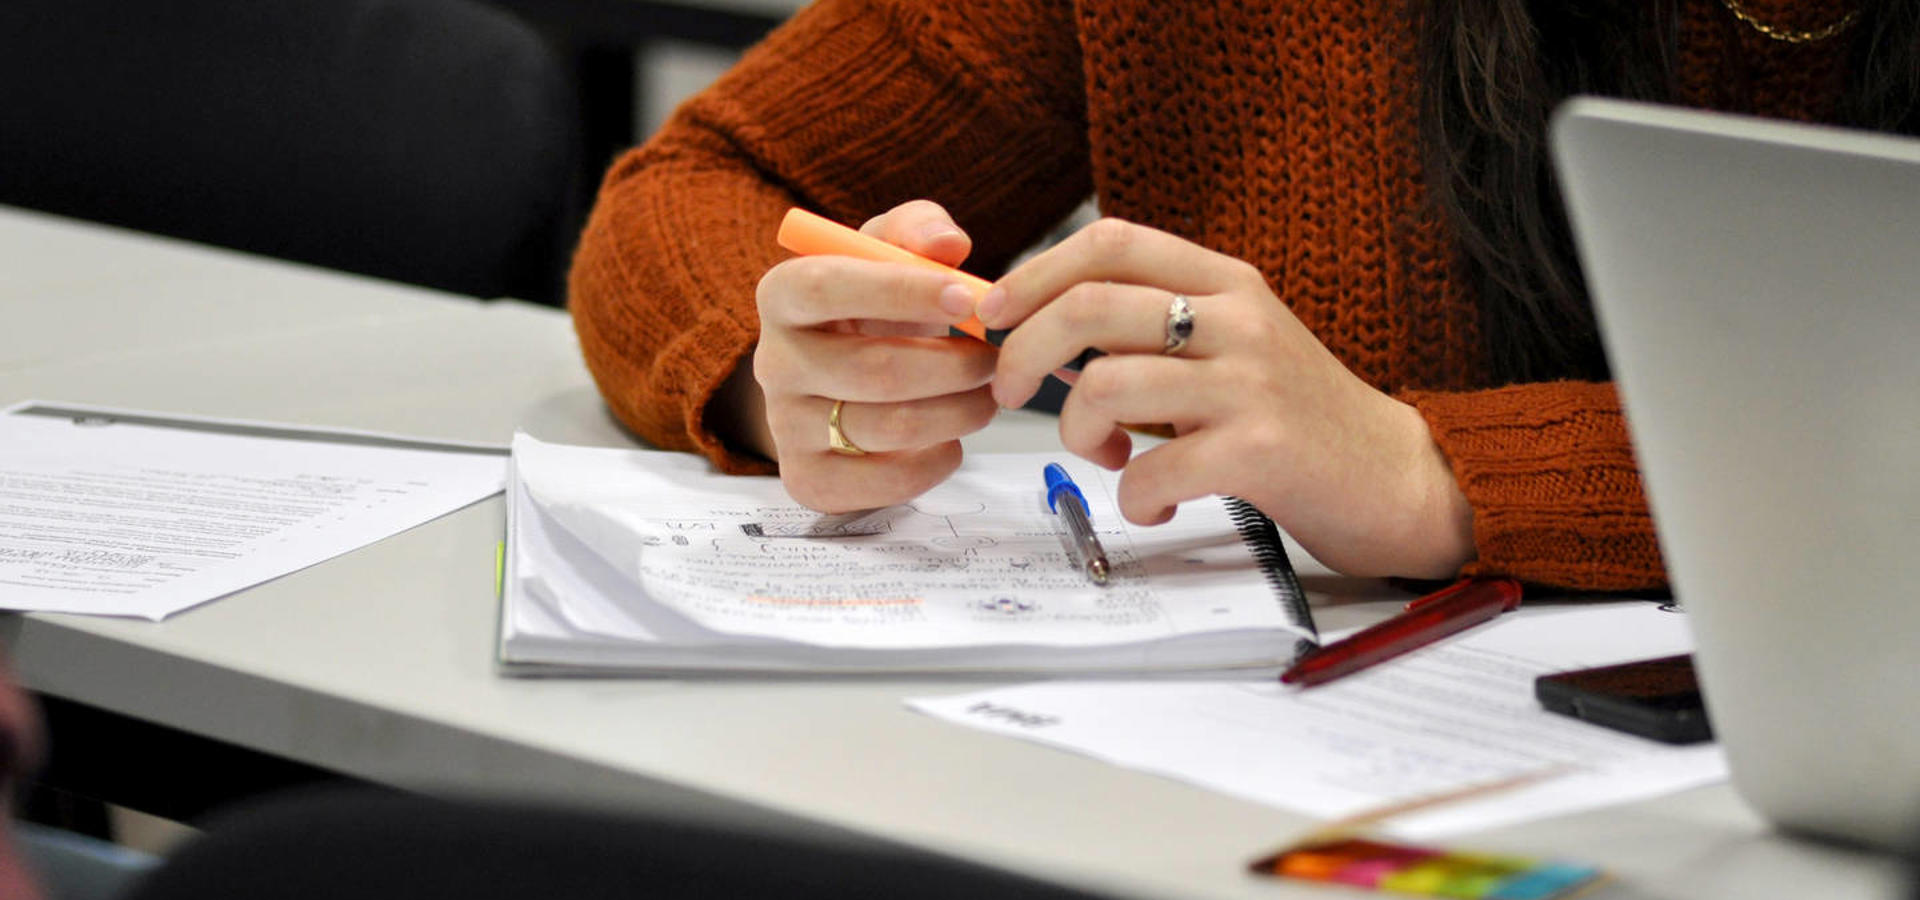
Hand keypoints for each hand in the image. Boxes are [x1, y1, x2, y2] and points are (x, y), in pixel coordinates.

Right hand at [751, 201, 998, 511]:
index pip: (827, 287)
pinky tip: (949, 439)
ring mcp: (785, 426)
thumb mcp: (888, 254)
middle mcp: (773, 362)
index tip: (968, 296)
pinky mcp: (808, 479)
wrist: (836, 382)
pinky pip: (885, 482)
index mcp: (783, 295)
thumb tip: (947, 244)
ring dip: (959, 412)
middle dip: (955, 366)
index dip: (903, 291)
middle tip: (994, 361)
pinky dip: (935, 461)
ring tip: (985, 397)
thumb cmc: (872, 310)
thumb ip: (917, 231)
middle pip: (874, 369)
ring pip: (890, 427)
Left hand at [980, 218, 1474, 578]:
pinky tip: (1156, 502)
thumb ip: (1157, 330)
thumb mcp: (1234, 345)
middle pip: (1089, 306)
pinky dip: (1131, 496)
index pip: (1112, 242)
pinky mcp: (1260, 449)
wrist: (1396, 478)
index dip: (1036, 272)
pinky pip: (1149, 468)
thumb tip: (1044, 335)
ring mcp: (1250, 382)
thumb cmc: (1297, 418)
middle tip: (1011, 392)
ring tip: (1105, 459)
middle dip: (1023, 353)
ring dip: (1075, 434)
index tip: (994, 313)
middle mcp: (1238, 319)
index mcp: (1226, 282)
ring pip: (1106, 385)